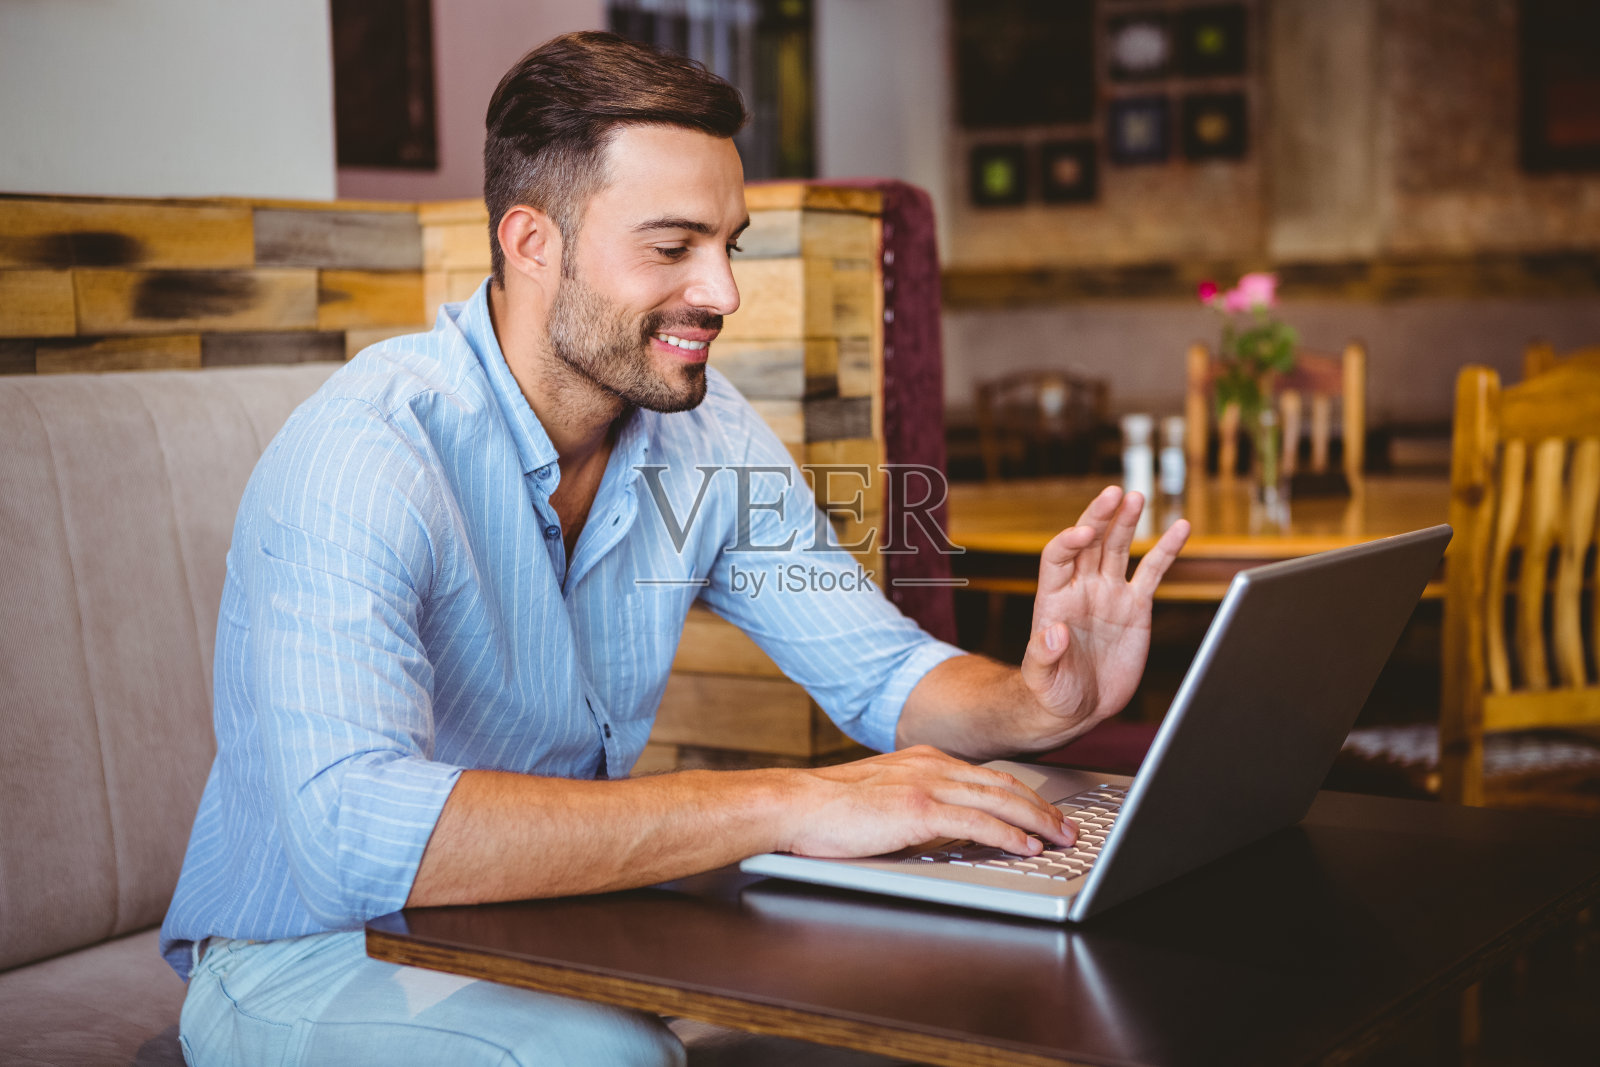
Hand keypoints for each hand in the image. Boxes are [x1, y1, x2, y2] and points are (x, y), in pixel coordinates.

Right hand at [782, 746, 1076, 858]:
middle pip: (1003, 784)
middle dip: (1042, 807)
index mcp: (922, 760)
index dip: (1022, 795)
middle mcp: (930, 765)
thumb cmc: (828, 810)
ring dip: (1038, 820)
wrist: (794, 804)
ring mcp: (926, 784)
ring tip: (1061, 837)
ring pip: (999, 799)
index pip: (986, 776)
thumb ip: (917, 804)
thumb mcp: (883, 798)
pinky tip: (1027, 845)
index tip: (1044, 811)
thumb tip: (947, 828)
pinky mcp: (919, 809)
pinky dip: (1008, 833)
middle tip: (1068, 827)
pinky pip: (977, 821)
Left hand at [1021, 487, 1188, 744]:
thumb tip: (1054, 633)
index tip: (1086, 532)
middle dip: (1101, 516)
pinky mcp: (1135, 607)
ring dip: (1127, 522)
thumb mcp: (1041, 679)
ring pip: (1118, 548)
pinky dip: (1167, 550)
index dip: (1070, 541)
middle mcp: (1081, 589)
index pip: (1058, 556)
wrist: (1077, 707)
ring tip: (1137, 497)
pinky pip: (1152, 572)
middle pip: (1089, 542)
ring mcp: (1109, 594)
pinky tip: (1181, 527)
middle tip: (1115, 493)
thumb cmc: (1050, 694)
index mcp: (1053, 600)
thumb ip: (1043, 656)